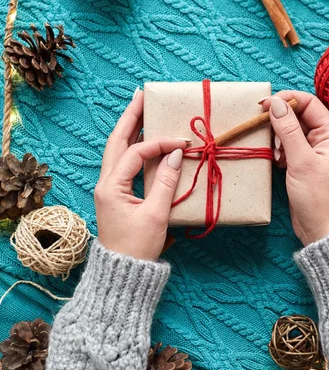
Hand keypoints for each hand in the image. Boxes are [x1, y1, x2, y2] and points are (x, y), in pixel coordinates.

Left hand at [94, 89, 186, 259]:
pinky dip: (133, 148)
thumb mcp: (155, 216)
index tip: (182, 142)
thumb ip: (165, 183)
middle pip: (116, 142)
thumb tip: (175, 154)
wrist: (123, 273)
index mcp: (111, 187)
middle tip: (142, 95)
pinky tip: (143, 140)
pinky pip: (123, 163)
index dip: (158, 143)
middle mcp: (106, 183)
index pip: (135, 153)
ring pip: (117, 151)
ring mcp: (109, 188)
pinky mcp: (117, 195)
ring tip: (141, 109)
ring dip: (129, 130)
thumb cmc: (137, 248)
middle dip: (129, 117)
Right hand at [261, 91, 328, 245]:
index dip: (287, 99)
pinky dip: (278, 150)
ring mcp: (312, 151)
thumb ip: (288, 131)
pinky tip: (275, 162)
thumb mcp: (300, 161)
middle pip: (298, 116)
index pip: (309, 103)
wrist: (319, 228)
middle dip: (279, 120)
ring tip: (273, 153)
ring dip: (277, 137)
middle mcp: (323, 139)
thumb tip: (276, 104)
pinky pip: (287, 147)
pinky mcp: (301, 163)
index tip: (264, 105)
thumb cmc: (316, 196)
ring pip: (290, 131)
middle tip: (262, 128)